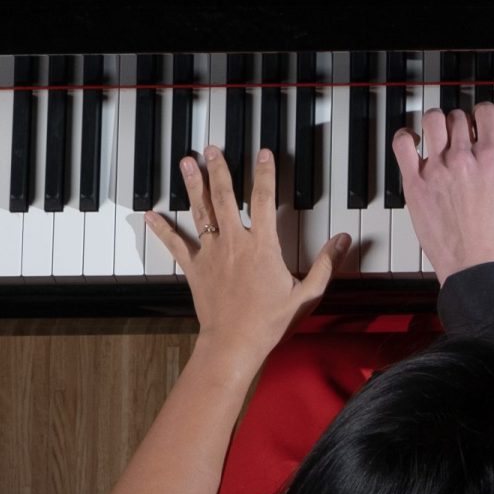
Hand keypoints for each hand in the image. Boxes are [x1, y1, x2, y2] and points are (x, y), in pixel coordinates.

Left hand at [146, 145, 348, 359]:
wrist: (235, 344)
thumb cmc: (271, 322)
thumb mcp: (307, 293)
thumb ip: (327, 264)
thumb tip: (343, 240)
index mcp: (262, 246)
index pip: (263, 199)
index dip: (265, 174)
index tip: (263, 154)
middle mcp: (234, 243)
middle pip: (223, 197)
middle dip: (218, 170)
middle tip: (211, 149)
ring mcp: (211, 255)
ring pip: (199, 213)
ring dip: (192, 186)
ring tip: (185, 163)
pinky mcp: (195, 270)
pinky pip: (176, 245)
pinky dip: (162, 230)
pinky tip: (150, 216)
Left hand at [393, 102, 493, 283]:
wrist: (476, 266)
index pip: (486, 112)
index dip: (486, 115)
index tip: (483, 124)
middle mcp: (464, 158)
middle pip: (459, 116)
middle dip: (464, 123)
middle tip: (464, 138)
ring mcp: (437, 169)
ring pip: (432, 121)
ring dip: (438, 123)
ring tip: (440, 136)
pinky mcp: (415, 183)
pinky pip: (402, 144)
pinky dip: (406, 137)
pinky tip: (414, 143)